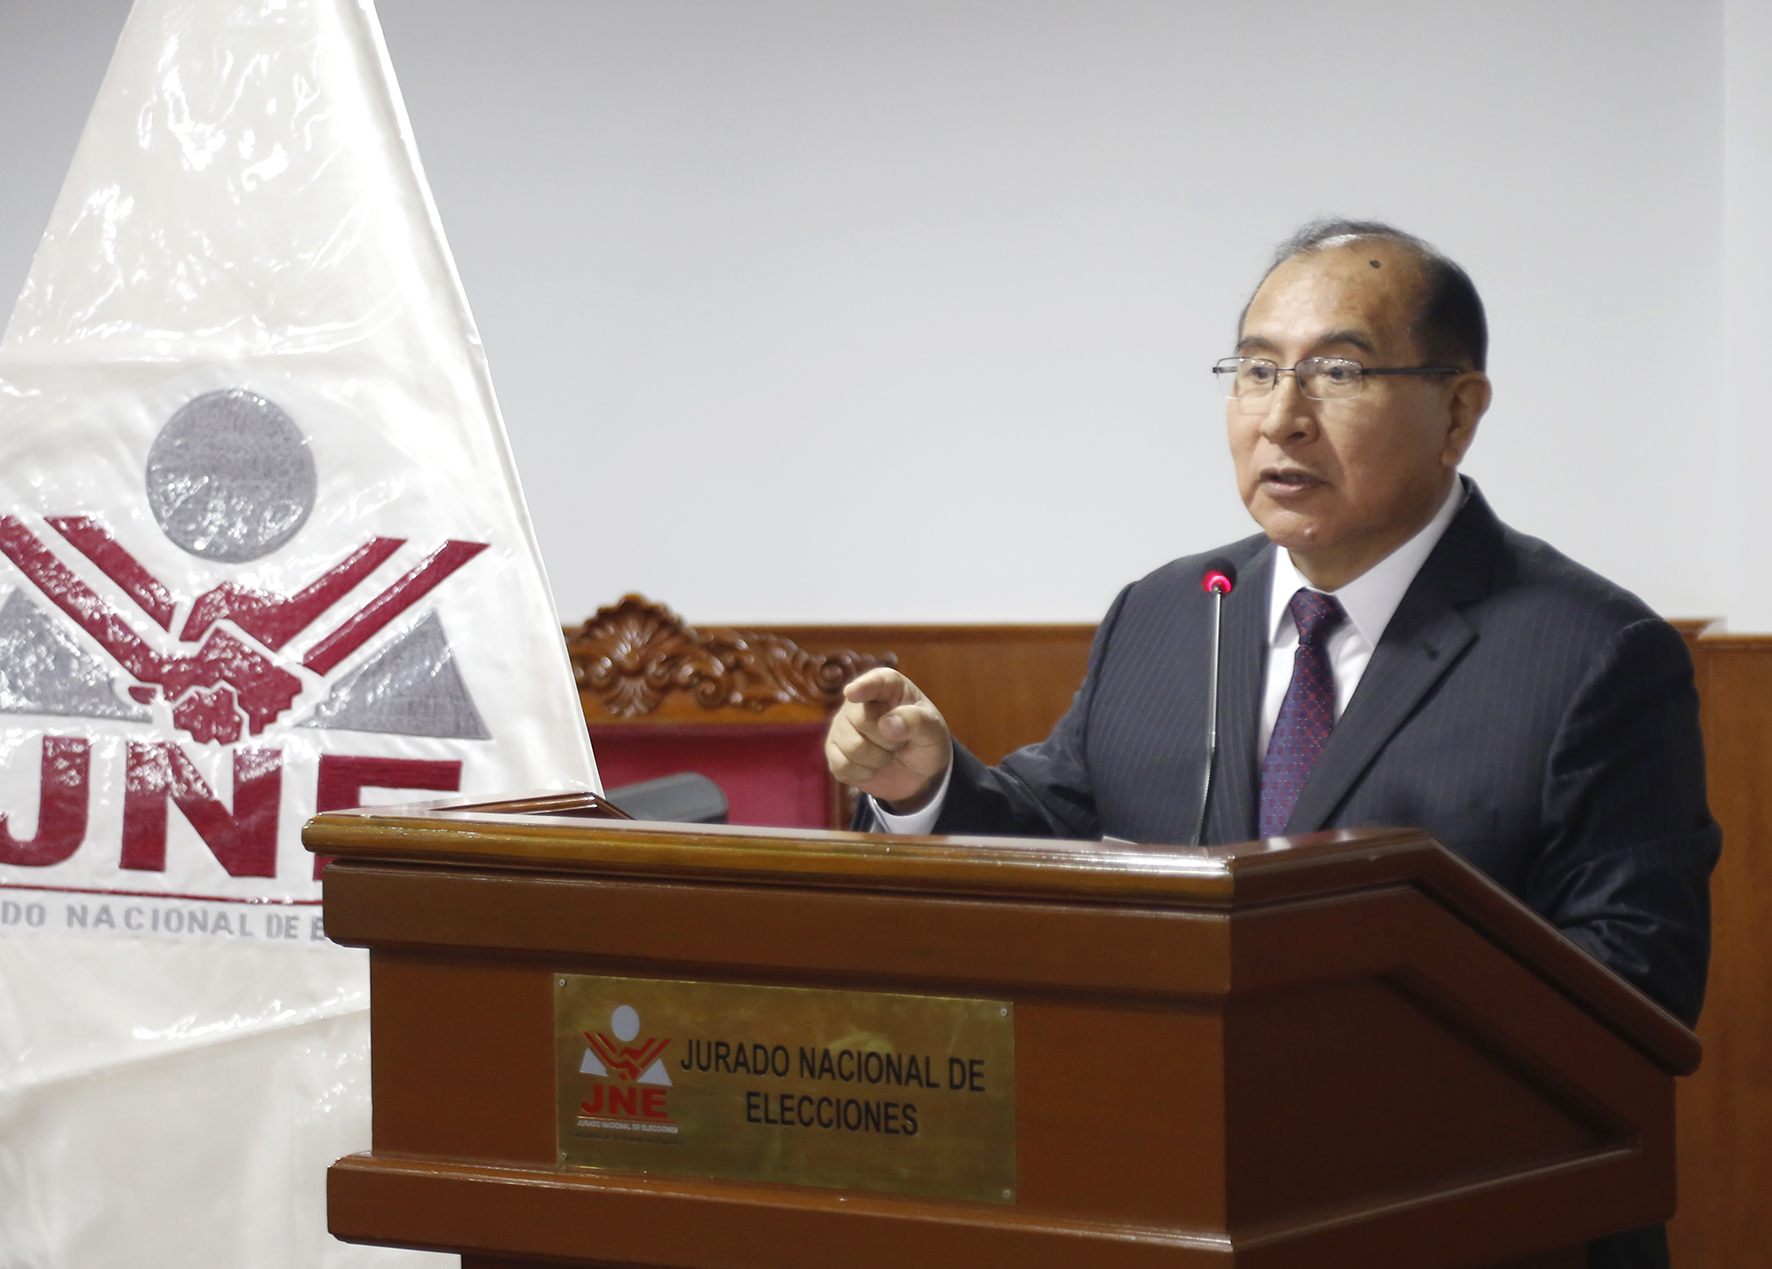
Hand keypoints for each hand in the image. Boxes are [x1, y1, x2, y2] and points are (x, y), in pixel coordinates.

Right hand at [825, 668, 952, 812]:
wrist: (915, 769)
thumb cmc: (925, 740)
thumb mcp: (933, 731)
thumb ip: (917, 721)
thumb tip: (887, 724)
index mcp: (887, 686)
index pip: (876, 681)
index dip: (864, 686)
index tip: (853, 693)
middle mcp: (857, 701)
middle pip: (862, 720)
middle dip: (888, 741)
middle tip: (900, 742)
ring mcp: (841, 725)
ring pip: (852, 747)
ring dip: (878, 759)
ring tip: (887, 754)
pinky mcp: (833, 751)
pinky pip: (842, 766)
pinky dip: (864, 774)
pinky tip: (873, 767)